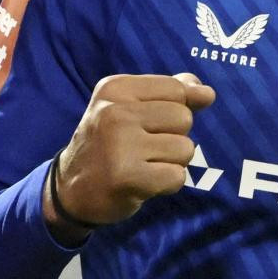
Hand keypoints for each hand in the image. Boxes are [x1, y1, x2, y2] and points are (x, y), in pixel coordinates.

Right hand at [46, 72, 216, 240]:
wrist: (70, 190)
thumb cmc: (109, 144)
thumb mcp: (130, 107)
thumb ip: (172, 93)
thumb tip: (206, 92)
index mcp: (115, 88)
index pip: (177, 89)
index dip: (176, 109)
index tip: (150, 124)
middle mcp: (115, 112)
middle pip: (184, 118)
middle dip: (173, 137)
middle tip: (143, 149)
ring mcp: (120, 144)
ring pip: (185, 148)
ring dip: (172, 162)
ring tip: (143, 165)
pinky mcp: (127, 177)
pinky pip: (177, 176)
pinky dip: (167, 184)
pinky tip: (144, 183)